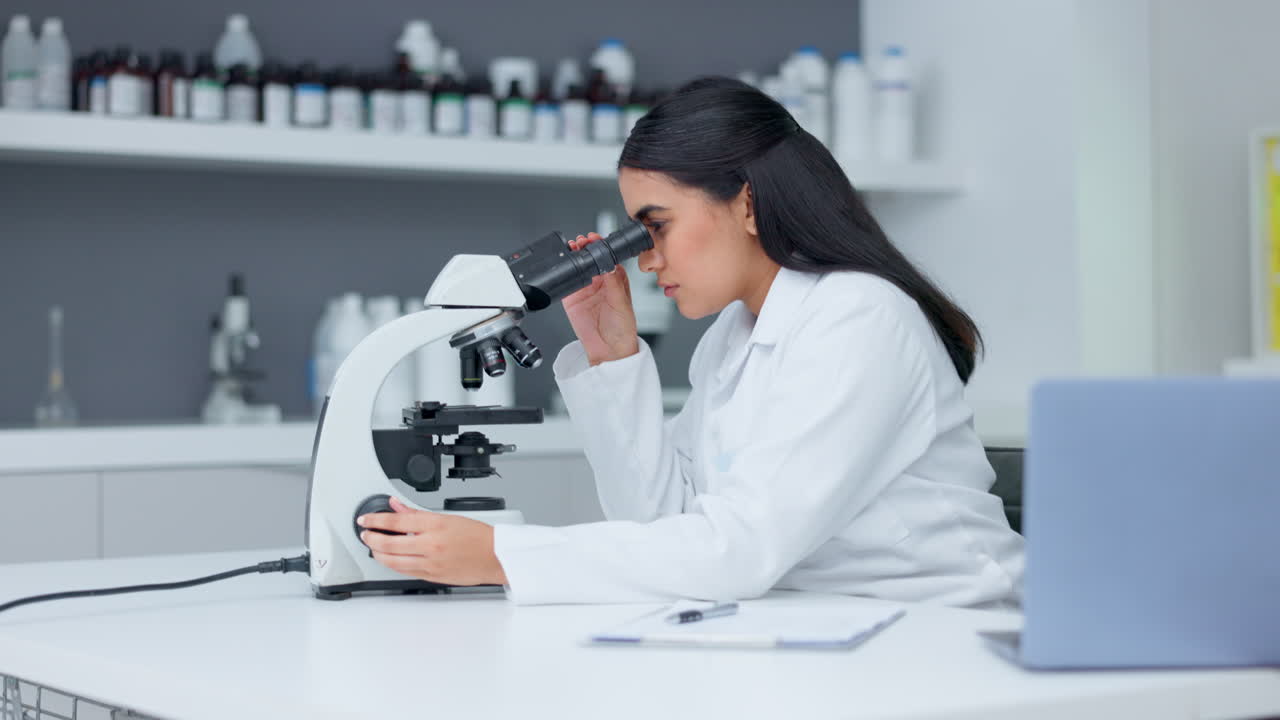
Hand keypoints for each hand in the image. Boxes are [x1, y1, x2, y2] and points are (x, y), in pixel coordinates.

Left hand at [358, 497, 507, 585]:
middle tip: (364, 534)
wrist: (496, 557)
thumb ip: (417, 513)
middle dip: (371, 539)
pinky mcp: (432, 576)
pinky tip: (389, 559)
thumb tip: (397, 506)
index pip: (396, 521)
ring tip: (373, 547)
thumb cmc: (478, 536)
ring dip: (378, 554)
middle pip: (389, 543)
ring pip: (393, 561)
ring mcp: (430, 563)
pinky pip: (404, 571)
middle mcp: (431, 544)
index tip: (365, 519)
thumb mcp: (448, 517)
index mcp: (435, 525)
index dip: (375, 520)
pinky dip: (392, 564)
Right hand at [562, 232, 639, 365]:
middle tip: (581, 243)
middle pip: (591, 259)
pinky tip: (563, 265)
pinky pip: (566, 282)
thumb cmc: (622, 329)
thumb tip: (608, 265)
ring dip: (574, 256)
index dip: (601, 247)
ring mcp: (585, 289)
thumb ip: (614, 284)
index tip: (595, 240)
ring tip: (571, 249)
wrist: (608, 350)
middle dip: (585, 248)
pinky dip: (563, 273)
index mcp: (616, 279)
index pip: (607, 257)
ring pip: (578, 267)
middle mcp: (600, 282)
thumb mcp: (621, 303)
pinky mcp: (572, 298)